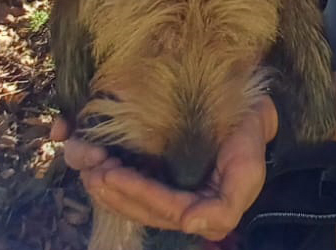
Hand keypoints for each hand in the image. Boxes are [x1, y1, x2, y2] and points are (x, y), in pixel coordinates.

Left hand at [51, 97, 277, 241]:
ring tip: (88, 165)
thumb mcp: (247, 172)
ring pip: (130, 200)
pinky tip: (92, 161)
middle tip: (91, 170)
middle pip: (141, 208)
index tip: (111, 175)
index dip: (136, 193)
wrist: (247, 111)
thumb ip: (224, 207)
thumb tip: (190, 223)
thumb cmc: (247, 138)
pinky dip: (109, 174)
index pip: (164, 209)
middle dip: (114, 191)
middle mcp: (181, 207)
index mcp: (202, 212)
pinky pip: (131, 183)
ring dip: (106, 186)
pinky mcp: (159, 177)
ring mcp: (168, 192)